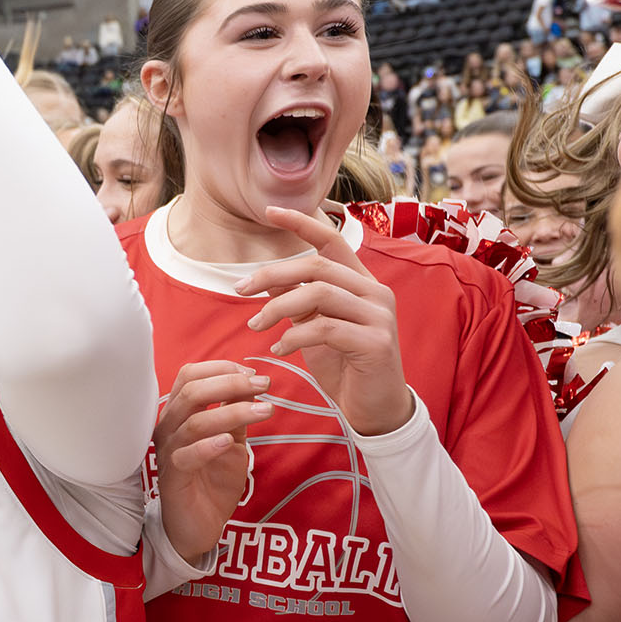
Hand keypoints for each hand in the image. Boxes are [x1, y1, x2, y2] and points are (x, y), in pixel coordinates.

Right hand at [155, 361, 265, 562]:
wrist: (199, 526)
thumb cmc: (212, 482)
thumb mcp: (232, 441)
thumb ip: (236, 414)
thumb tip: (252, 384)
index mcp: (179, 414)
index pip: (190, 375)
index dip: (222, 369)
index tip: (254, 374)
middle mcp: (168, 428)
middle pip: (192, 392)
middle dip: (231, 383)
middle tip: (264, 385)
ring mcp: (168, 453)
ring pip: (194, 422)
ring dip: (232, 412)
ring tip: (265, 411)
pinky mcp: (173, 478)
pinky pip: (186, 456)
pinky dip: (208, 445)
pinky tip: (229, 441)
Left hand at [242, 206, 415, 435]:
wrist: (375, 410)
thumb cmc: (345, 368)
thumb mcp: (316, 328)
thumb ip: (300, 301)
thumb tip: (267, 279)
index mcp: (362, 283)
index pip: (332, 240)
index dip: (301, 222)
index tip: (269, 211)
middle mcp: (375, 293)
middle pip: (318, 265)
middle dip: (273, 273)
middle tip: (240, 290)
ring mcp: (379, 316)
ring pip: (320, 292)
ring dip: (278, 307)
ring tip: (255, 324)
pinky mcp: (376, 342)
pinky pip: (325, 327)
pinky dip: (294, 335)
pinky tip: (279, 348)